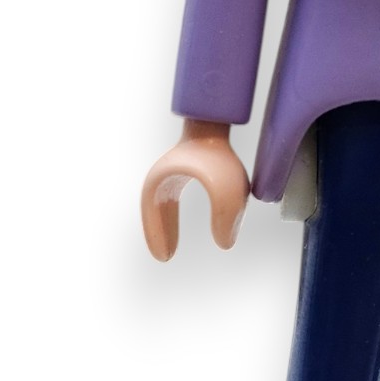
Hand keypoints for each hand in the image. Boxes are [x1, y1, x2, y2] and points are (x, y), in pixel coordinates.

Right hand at [140, 118, 250, 258]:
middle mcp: (162, 176)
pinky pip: (173, 199)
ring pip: (162, 206)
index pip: (152, 216)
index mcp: (160, 183)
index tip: (164, 258)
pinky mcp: (186, 169)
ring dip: (165, 225)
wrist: (219, 122)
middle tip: (164, 257)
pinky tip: (184, 225)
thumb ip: (227, 218)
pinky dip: (173, 216)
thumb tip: (225, 244)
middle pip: (153, 211)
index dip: (156, 236)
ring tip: (170, 248)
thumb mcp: (227, 191)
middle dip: (158, 233)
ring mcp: (173, 171)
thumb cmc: (218, 155)